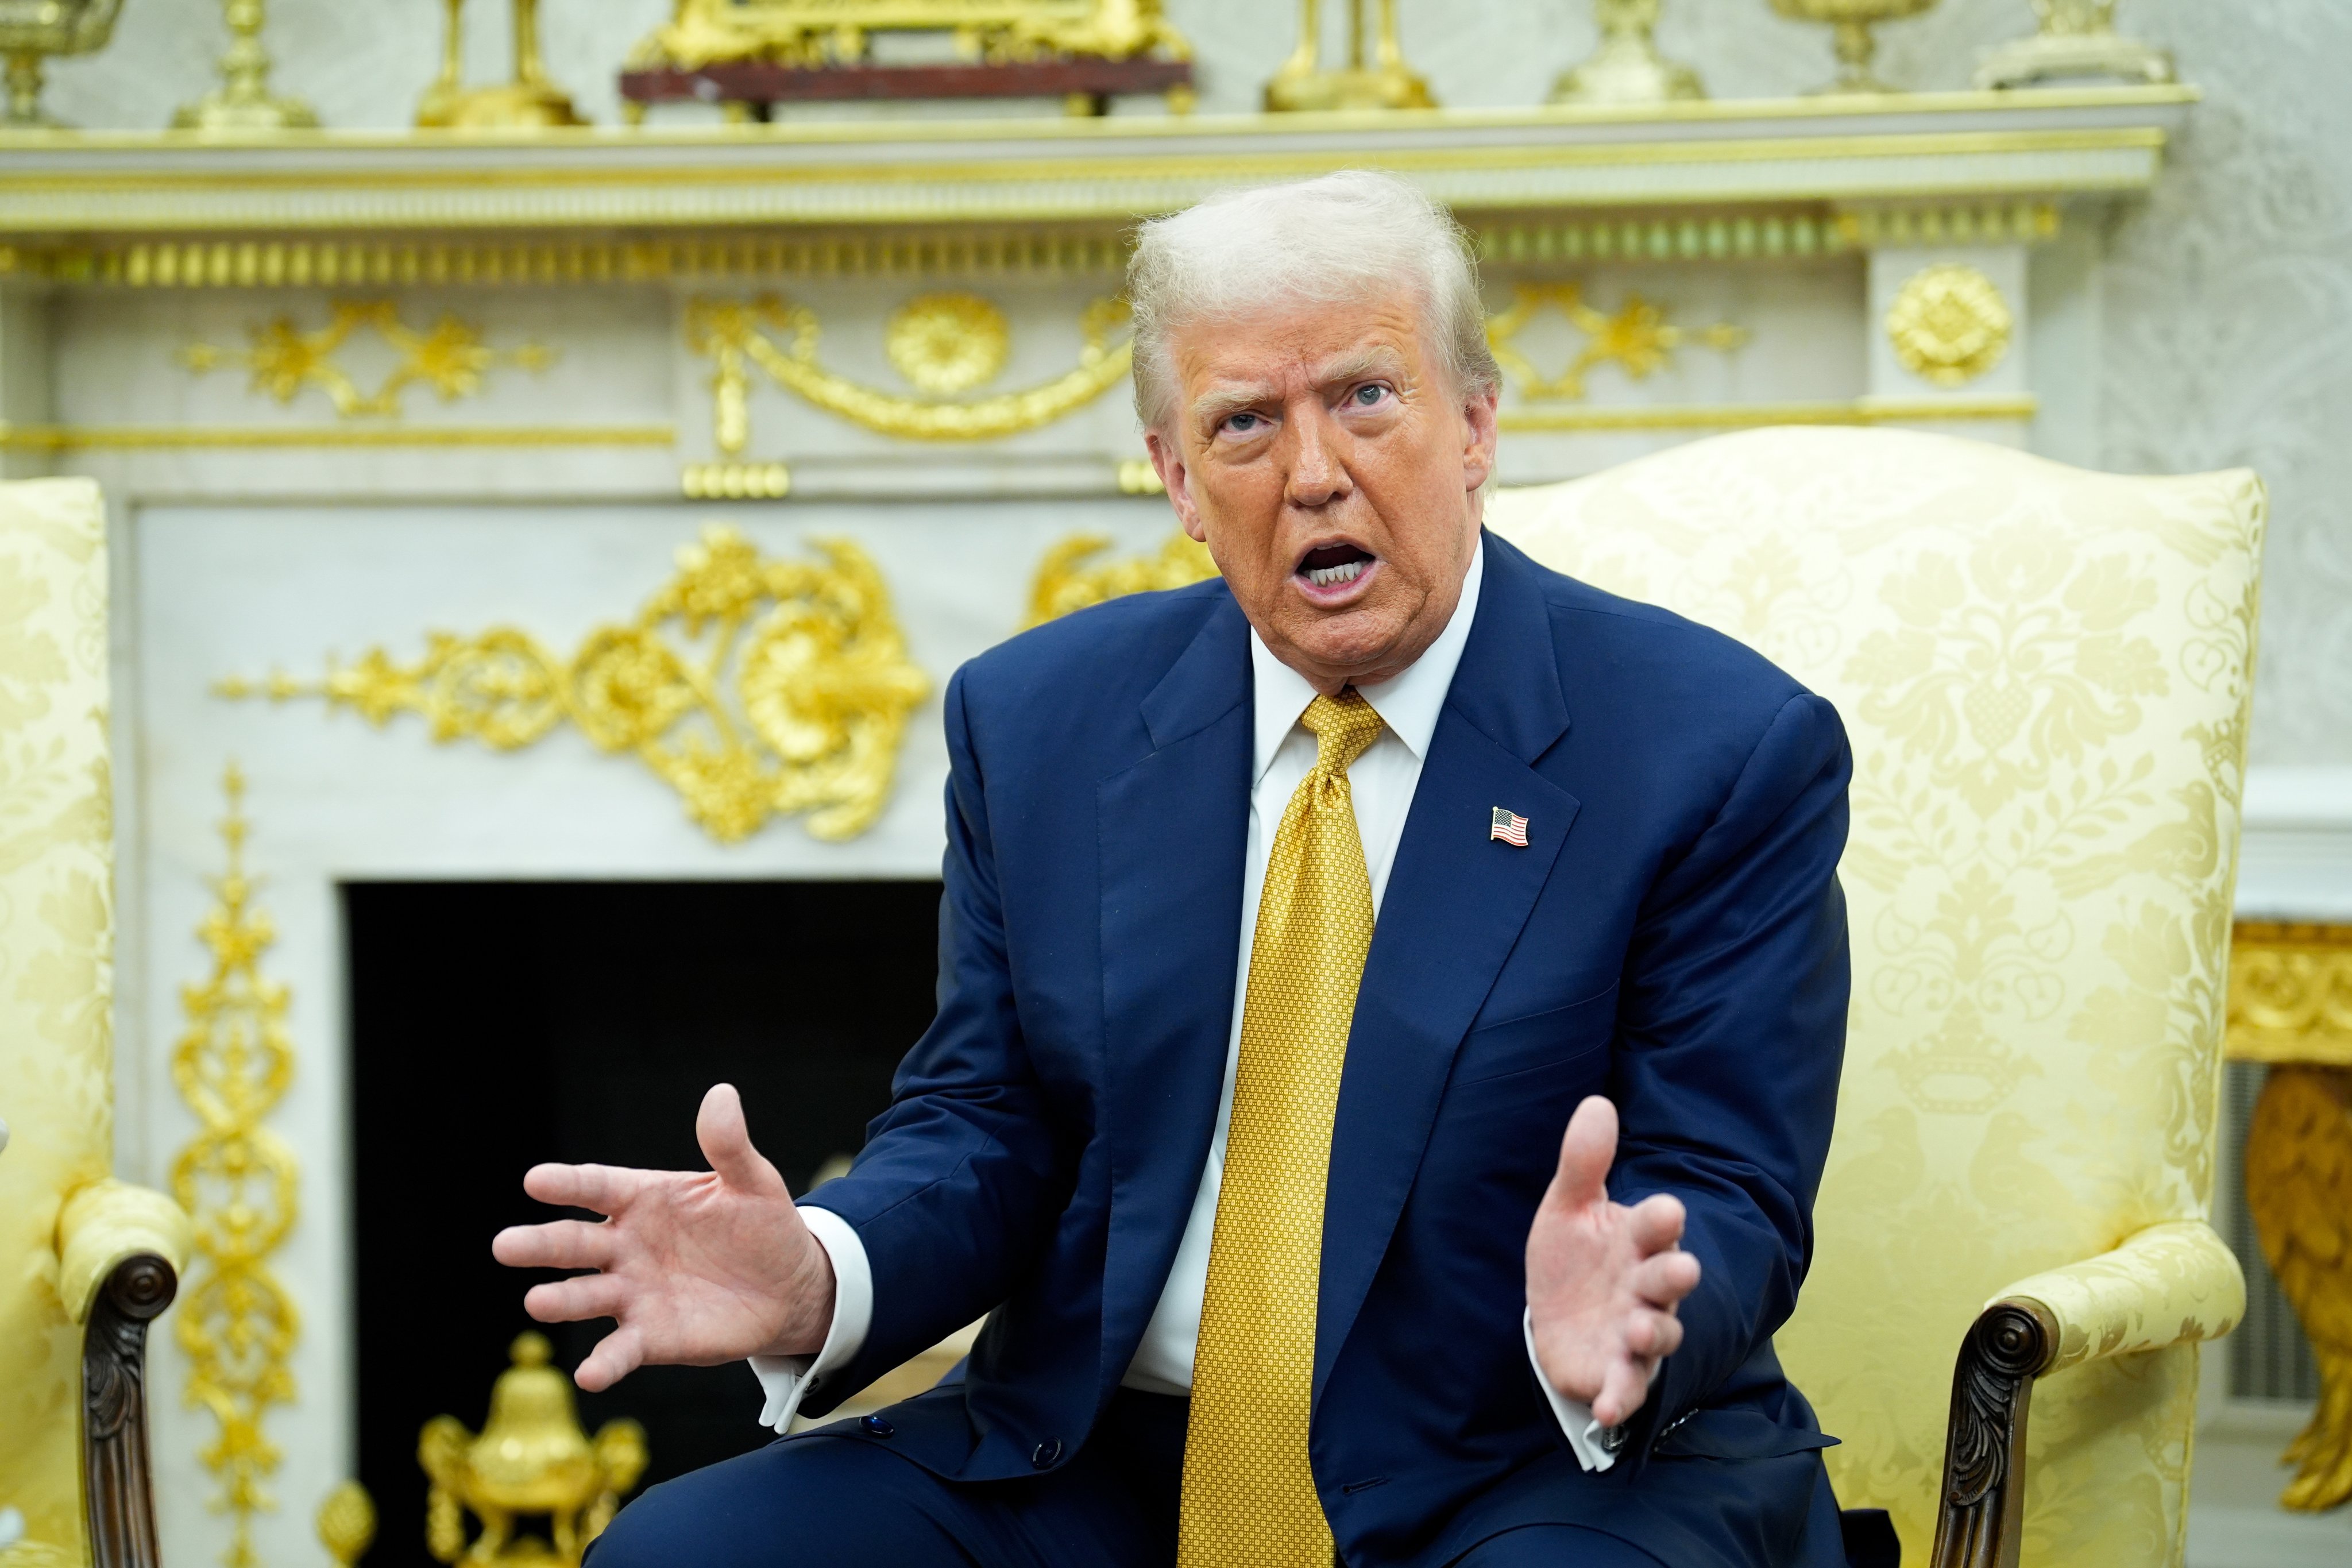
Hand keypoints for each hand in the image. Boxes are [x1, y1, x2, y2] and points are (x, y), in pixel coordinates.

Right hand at [491, 1083, 835, 1392]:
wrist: (789, 1287)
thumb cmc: (762, 1226)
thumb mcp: (752, 1182)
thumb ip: (729, 1146)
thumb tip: (722, 1094)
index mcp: (643, 1199)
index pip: (597, 1187)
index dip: (568, 1184)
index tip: (535, 1180)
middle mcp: (626, 1246)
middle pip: (575, 1243)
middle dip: (540, 1245)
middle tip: (504, 1245)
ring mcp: (634, 1293)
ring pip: (586, 1296)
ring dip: (561, 1300)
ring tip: (537, 1302)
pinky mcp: (651, 1336)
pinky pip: (621, 1349)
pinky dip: (604, 1363)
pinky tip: (589, 1374)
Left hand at [1525, 1095, 1700, 1428]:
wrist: (1555, 1317)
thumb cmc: (1572, 1258)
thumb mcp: (1568, 1209)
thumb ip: (1584, 1163)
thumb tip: (1596, 1102)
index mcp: (1637, 1242)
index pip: (1656, 1227)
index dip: (1661, 1220)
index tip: (1665, 1210)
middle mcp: (1645, 1287)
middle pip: (1668, 1280)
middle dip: (1674, 1275)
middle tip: (1681, 1268)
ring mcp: (1635, 1333)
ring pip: (1659, 1333)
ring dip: (1654, 1332)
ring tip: (1640, 1328)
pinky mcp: (1616, 1372)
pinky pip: (1626, 1387)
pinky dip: (1620, 1397)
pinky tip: (1606, 1407)